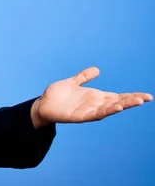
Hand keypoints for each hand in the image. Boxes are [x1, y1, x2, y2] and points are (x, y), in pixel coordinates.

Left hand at [31, 67, 151, 127]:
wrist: (42, 104)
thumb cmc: (57, 95)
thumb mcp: (73, 82)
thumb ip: (84, 77)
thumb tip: (97, 70)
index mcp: (95, 97)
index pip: (117, 96)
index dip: (131, 96)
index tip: (146, 95)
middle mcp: (95, 104)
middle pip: (117, 102)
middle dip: (132, 101)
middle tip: (147, 98)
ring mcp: (89, 111)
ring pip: (109, 109)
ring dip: (122, 105)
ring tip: (136, 102)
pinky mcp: (80, 116)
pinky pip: (96, 114)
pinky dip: (106, 111)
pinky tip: (115, 107)